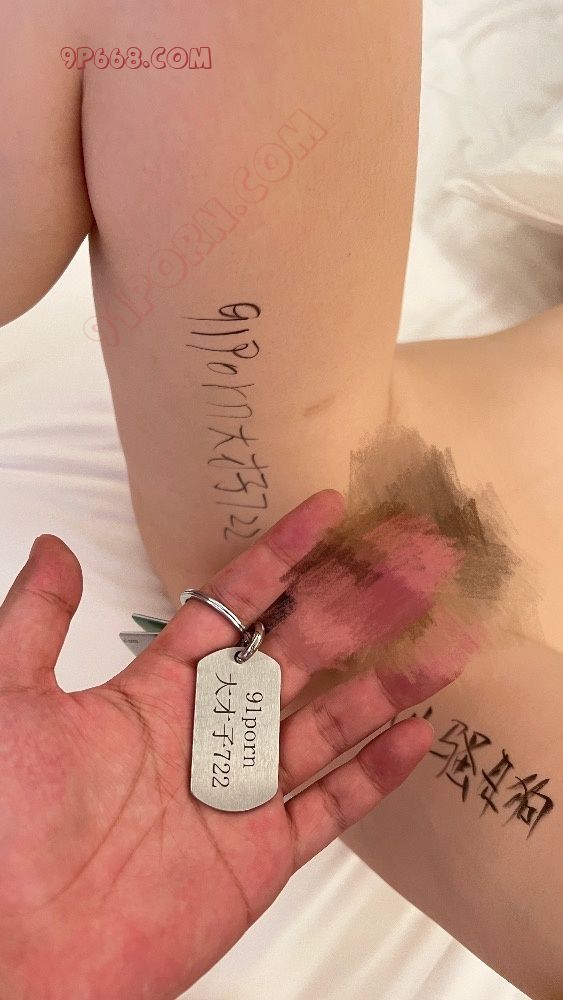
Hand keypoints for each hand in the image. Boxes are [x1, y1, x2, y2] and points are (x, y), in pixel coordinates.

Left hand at [0, 490, 460, 999]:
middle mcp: (206, 734)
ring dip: (384, 685)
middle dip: (354, 608)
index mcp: (156, 691)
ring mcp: (238, 792)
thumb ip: (36, 621)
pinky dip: (376, 774)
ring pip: (328, 724)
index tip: (325, 515)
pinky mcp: (259, 855)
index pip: (234, 607)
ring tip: (439, 646)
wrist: (21, 956)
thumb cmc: (4, 827)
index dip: (282, 558)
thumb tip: (53, 548)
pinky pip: (330, 807)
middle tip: (408, 566)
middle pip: (298, 655)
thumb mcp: (9, 703)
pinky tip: (415, 735)